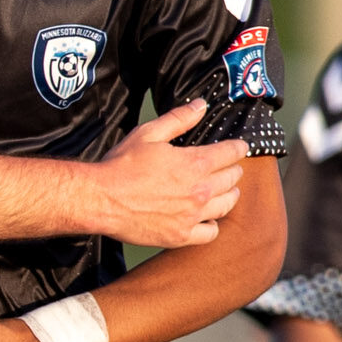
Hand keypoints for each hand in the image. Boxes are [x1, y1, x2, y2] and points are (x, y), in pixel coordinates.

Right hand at [92, 100, 247, 247]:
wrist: (101, 199)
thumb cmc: (122, 165)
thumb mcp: (149, 134)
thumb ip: (179, 119)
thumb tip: (201, 105)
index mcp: (194, 163)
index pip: (230, 153)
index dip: (238, 148)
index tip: (240, 147)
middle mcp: (199, 191)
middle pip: (233, 179)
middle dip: (234, 170)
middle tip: (230, 167)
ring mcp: (192, 216)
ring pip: (227, 205)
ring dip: (229, 195)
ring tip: (225, 192)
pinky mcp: (181, 235)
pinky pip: (211, 232)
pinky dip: (213, 225)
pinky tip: (207, 219)